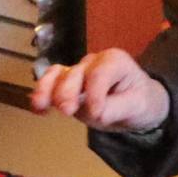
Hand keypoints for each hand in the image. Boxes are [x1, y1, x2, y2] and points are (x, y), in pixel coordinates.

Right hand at [31, 49, 169, 132]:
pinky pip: (50, 83)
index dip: (95, 94)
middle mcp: (94, 61)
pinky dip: (42, 94)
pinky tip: (37, 109)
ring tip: (41, 105)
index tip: (97, 115)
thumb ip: (116, 108)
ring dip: (48, 89)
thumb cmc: (140, 101)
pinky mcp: (66, 83)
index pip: (100, 74)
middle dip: (68, 91)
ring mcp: (78, 71)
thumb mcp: (138, 106)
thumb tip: (94, 113)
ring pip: (58, 74)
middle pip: (75, 72)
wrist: (137, 103)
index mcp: (115, 61)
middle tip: (67, 111)